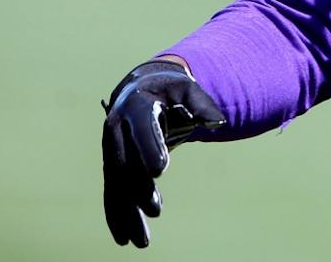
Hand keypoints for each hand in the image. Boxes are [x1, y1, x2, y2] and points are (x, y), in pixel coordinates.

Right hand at [102, 59, 224, 247]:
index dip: (150, 147)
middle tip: (156, 210)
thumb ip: (202, 105)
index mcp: (136, 106)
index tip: (160, 170)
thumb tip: (219, 122)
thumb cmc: (170, 90)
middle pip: (126, 162)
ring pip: (116, 185)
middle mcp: (118, 128)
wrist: (140, 89)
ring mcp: (112, 148)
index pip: (143, 128)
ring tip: (140, 241)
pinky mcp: (112, 165)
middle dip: (138, 188)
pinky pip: (113, 192)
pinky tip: (125, 236)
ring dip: (126, 213)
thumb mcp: (188, 89)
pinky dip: (118, 214)